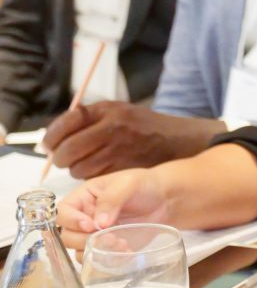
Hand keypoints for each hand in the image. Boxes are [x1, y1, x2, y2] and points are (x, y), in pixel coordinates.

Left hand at [43, 102, 226, 178]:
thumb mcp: (117, 111)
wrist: (176, 140)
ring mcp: (118, 149)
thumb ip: (87, 120)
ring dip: (78, 169)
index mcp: (107, 110)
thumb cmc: (142, 126)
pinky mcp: (123, 169)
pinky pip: (94, 178)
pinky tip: (103, 169)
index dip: (51, 137)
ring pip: (78, 168)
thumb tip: (52, 138)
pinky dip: (93, 177)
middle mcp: (112, 128)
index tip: (48, 144)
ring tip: (89, 162)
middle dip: (61, 158)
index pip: (65, 123)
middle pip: (68, 150)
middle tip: (64, 158)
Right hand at [58, 169, 170, 250]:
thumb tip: (98, 223)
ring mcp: (94, 234)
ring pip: (78, 250)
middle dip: (83, 239)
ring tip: (120, 242)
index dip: (71, 220)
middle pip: (66, 235)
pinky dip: (107, 258)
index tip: (90, 225)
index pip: (63, 211)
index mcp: (84, 197)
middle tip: (108, 236)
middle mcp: (84, 216)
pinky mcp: (106, 246)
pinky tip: (125, 250)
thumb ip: (111, 199)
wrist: (165, 200)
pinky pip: (97, 258)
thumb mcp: (128, 184)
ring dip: (96, 250)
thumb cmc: (144, 185)